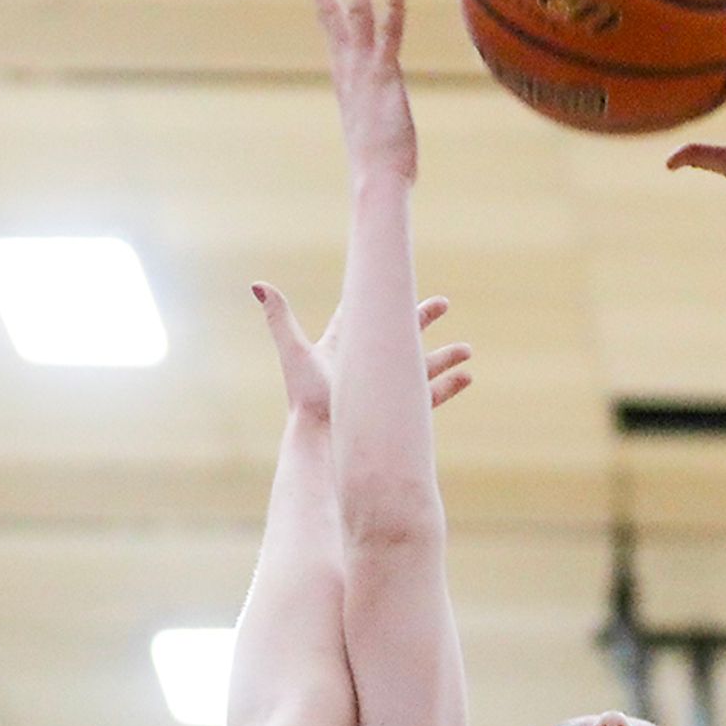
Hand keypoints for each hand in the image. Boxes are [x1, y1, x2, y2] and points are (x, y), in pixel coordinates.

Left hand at [250, 285, 471, 424]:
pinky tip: (467, 378)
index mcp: (340, 349)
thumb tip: (258, 284)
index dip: (375, 298)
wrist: (321, 445)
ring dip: (444, 358)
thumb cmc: (307, 401)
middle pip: (396, 337)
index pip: (360, 316)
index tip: (392, 281)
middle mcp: (362, 370)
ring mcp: (380, 394)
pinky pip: (426, 398)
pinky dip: (448, 387)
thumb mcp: (294, 353)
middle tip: (444, 304)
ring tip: (467, 351)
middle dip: (421, 321)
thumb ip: (279, 318)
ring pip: (417, 369)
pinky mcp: (393, 415)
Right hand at [296, 0, 415, 183]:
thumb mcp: (376, 136)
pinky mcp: (385, 76)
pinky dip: (392, 3)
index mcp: (345, 78)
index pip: (330, 28)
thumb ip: (377, 124)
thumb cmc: (380, 170)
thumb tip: (382, 138)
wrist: (376, 183)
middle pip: (330, 12)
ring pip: (357, 11)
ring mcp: (364, 70)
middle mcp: (348, 68)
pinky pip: (389, 31)